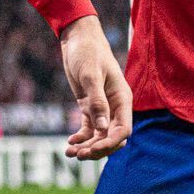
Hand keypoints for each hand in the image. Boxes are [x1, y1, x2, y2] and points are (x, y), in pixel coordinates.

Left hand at [58, 15, 131, 158]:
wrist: (78, 38)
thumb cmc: (88, 52)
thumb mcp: (91, 76)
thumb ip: (97, 102)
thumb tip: (103, 130)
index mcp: (122, 99)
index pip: (123, 130)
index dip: (111, 143)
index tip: (93, 150)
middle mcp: (115, 106)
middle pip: (112, 138)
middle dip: (98, 149)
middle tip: (78, 155)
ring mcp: (103, 107)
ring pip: (100, 136)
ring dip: (87, 146)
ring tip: (70, 152)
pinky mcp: (90, 106)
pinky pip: (89, 128)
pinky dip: (81, 137)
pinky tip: (70, 142)